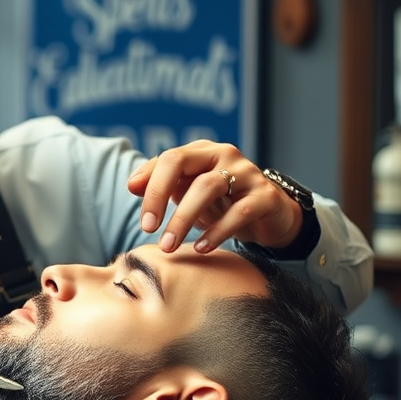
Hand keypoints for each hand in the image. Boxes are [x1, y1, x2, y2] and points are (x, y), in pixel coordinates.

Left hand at [127, 141, 303, 253]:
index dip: (150, 186)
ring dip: (183, 218)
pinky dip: (218, 231)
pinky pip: (240, 211)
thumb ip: (160, 185)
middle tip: (147, 230)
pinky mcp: (267, 196)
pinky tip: (202, 247)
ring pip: (209, 186)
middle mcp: (224, 155)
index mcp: (201, 152)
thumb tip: (132, 184)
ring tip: (169, 245)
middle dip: (159, 196)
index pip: (168, 159)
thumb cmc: (220, 203)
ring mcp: (247, 173)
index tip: (142, 218)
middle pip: (183, 164)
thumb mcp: (187, 193)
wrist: (268, 216)